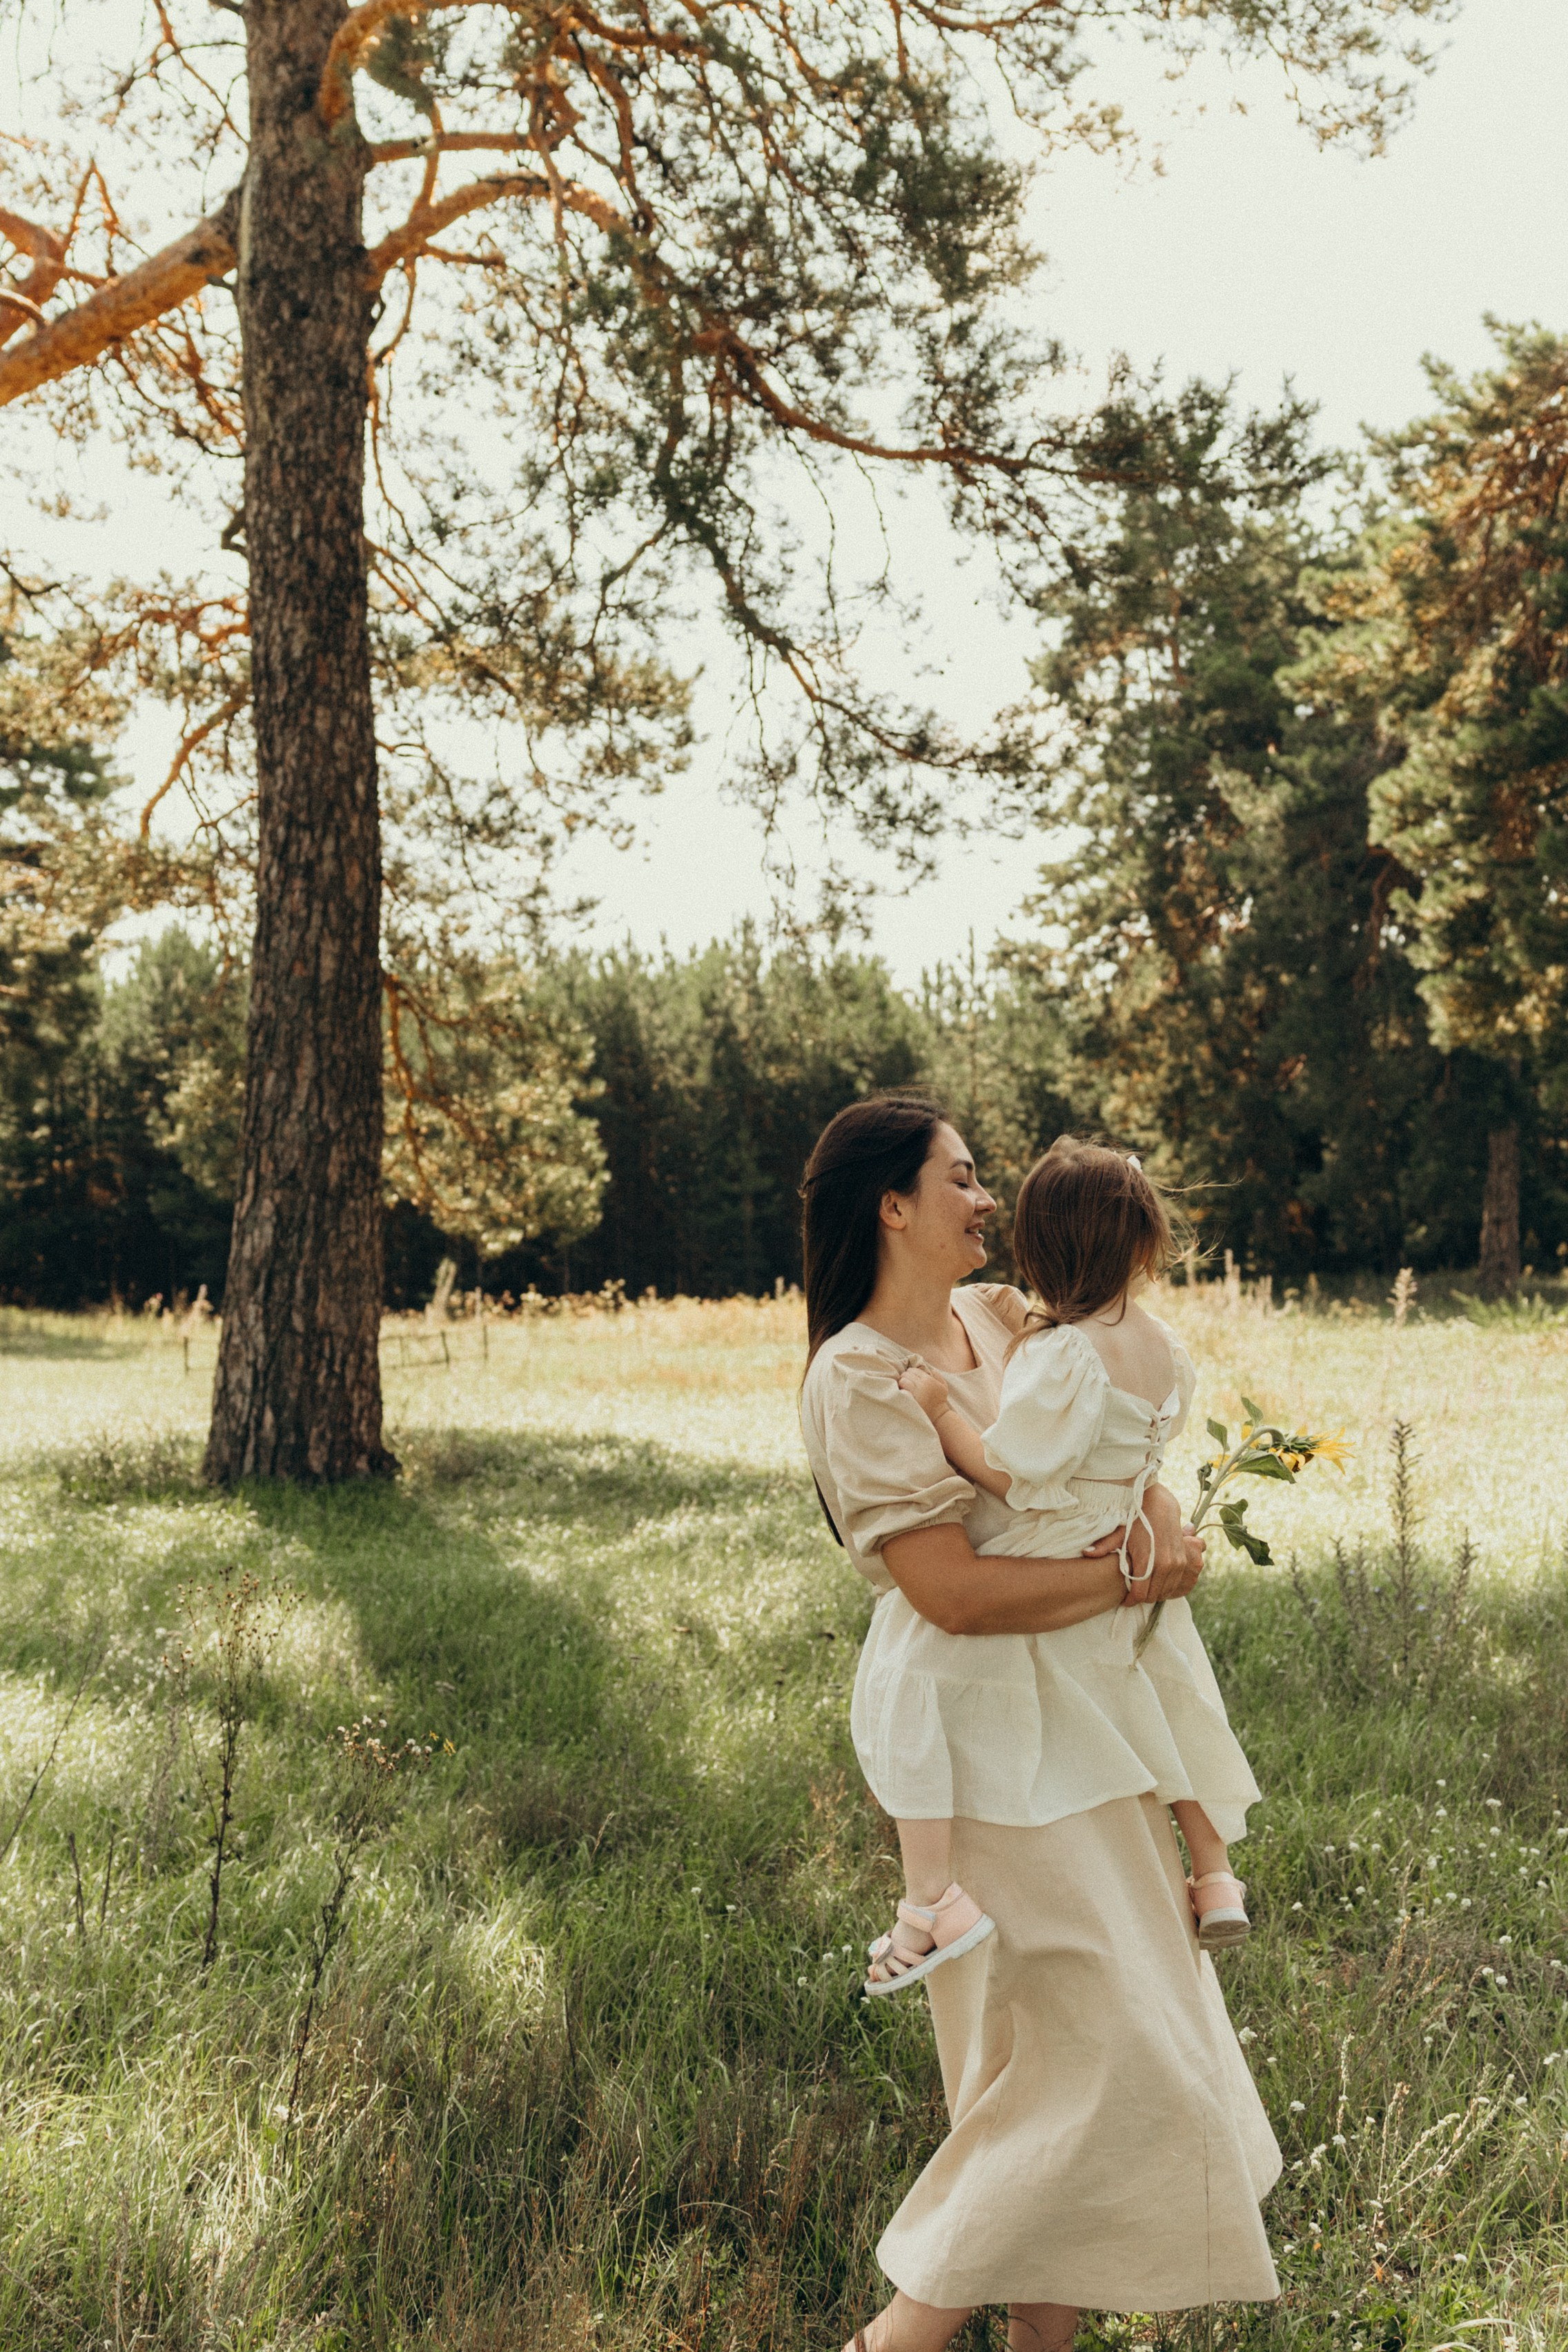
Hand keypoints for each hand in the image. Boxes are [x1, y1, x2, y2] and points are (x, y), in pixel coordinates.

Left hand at [897, 1362, 950, 1420]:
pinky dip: (901, 1390)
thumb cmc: (940, 1400)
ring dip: (902, 1382)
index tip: (911, 1377)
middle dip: (905, 1376)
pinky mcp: (910, 1399)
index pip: (914, 1370)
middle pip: (907, 1374)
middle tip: (906, 1381)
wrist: (938, 1415)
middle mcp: (921, 1384)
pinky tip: (903, 1392)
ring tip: (904, 1386)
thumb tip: (929, 1369)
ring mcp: (915, 1392)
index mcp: (928, 1379)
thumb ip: (937, 1375)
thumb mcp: (943, 1386)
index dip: (911, 1372)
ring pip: (903, 1380)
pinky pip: (901, 1390)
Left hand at [1086, 1483, 1204, 1602]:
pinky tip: (1156, 1583)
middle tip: (1132, 1594)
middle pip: (1152, 1596)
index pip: (1140, 1594)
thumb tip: (1087, 1553)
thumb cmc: (1137, 1520)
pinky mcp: (1184, 1562)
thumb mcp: (1120, 1532)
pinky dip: (1165, 1588)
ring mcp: (1176, 1564)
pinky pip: (1175, 1585)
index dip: (1131, 1601)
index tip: (1125, 1600)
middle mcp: (1165, 1565)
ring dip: (1154, 1595)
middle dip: (1141, 1598)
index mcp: (1147, 1560)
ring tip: (1143, 1589)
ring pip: (1164, 1593)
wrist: (1161, 1507)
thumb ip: (1105, 1545)